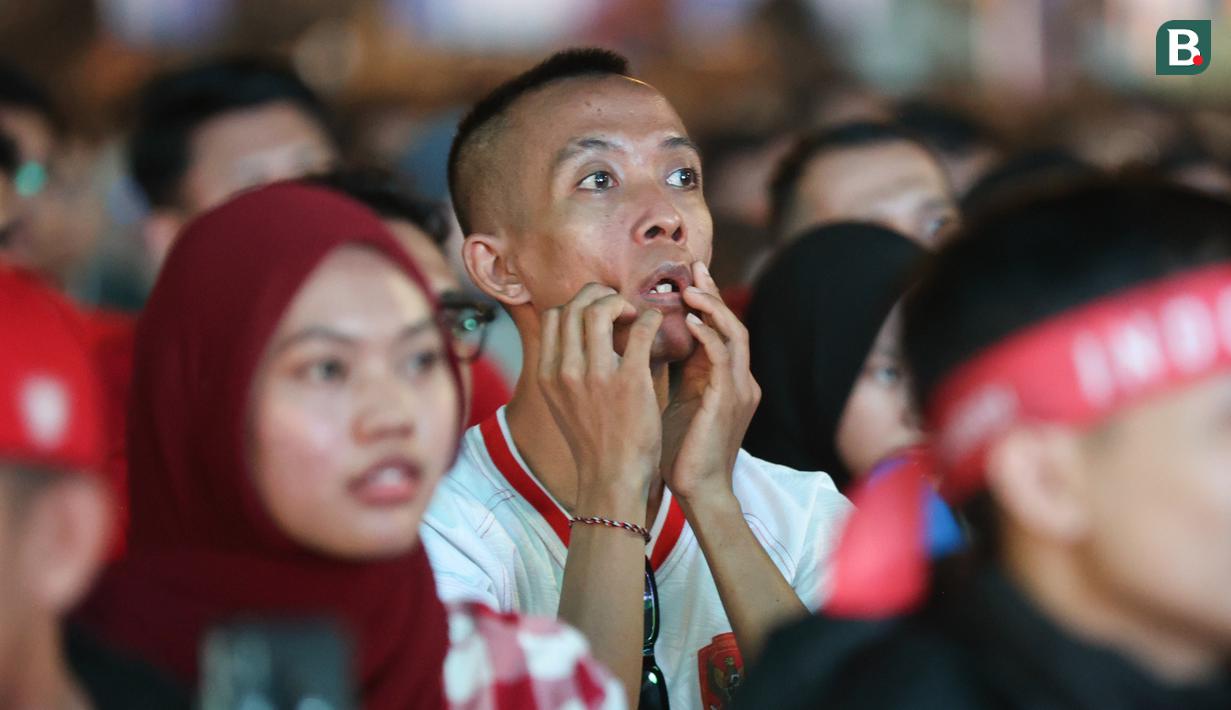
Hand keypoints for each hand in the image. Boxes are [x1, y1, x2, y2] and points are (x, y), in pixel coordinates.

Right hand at [538, 283, 664, 512]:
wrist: (611, 479)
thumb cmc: (594, 442)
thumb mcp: (563, 403)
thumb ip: (565, 370)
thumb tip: (579, 337)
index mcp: (548, 375)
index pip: (554, 316)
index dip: (577, 304)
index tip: (597, 314)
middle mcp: (565, 371)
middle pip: (574, 305)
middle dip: (599, 295)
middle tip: (619, 307)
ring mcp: (596, 376)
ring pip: (601, 309)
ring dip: (621, 302)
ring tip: (634, 314)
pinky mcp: (630, 382)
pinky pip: (641, 330)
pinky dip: (650, 318)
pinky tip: (656, 325)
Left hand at [661, 262, 760, 507]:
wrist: (697, 491)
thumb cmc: (680, 452)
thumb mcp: (674, 402)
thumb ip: (670, 374)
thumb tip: (639, 345)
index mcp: (727, 380)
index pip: (720, 328)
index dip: (706, 300)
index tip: (686, 276)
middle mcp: (740, 380)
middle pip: (732, 322)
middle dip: (713, 293)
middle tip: (693, 268)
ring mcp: (738, 390)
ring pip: (734, 334)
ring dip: (713, 309)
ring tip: (691, 290)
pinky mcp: (729, 402)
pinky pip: (725, 359)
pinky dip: (709, 336)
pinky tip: (690, 321)